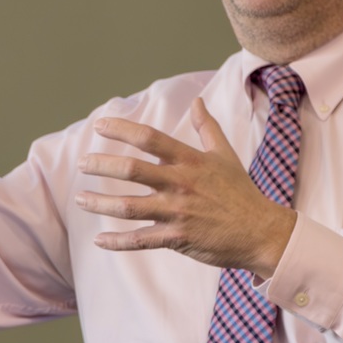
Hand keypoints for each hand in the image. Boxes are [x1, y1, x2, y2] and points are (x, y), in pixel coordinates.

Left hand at [74, 98, 295, 277]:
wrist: (261, 232)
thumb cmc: (241, 192)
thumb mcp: (225, 155)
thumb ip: (207, 127)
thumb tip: (197, 101)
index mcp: (190, 161)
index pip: (149, 138)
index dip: (121, 129)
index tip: (99, 126)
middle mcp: (180, 184)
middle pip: (132, 170)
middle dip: (101, 165)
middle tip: (82, 163)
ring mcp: (177, 212)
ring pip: (129, 206)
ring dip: (100, 203)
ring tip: (81, 199)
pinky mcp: (177, 238)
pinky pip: (140, 240)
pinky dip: (117, 241)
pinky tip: (100, 240)